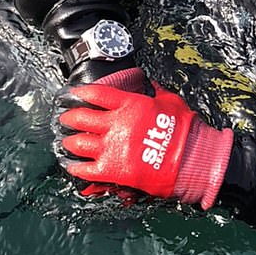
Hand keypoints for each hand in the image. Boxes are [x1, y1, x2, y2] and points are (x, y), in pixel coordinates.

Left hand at [59, 81, 232, 207]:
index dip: (81, 93)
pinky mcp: (111, 170)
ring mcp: (111, 148)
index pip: (97, 94)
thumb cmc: (183, 129)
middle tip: (65, 119)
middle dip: (69, 118)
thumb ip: (157, 91)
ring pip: (78, 143)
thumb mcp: (171, 101)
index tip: (74, 94)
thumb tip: (152, 84)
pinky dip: (75, 168)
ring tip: (66, 143)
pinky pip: (84, 169)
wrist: (190, 158)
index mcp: (130, 105)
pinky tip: (72, 166)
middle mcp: (116, 124)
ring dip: (69, 143)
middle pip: (81, 118)